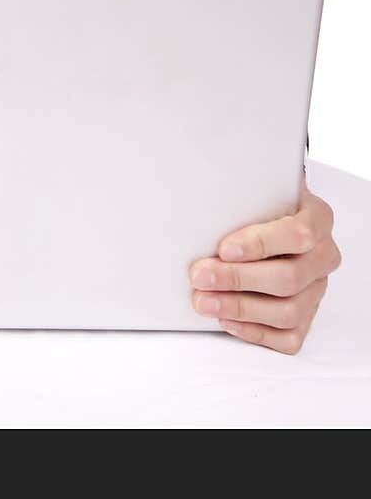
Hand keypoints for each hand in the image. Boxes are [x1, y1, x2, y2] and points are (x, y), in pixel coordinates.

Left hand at [188, 170, 341, 353]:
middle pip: (289, 277)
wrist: (273, 219)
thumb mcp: (257, 189)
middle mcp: (323, 256)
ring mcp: (318, 288)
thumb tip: (203, 194)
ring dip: (240, 308)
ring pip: (289, 311)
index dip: (260, 244)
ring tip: (204, 300)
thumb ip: (243, 195)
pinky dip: (254, 331)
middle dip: (238, 279)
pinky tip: (226, 319)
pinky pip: (288, 336)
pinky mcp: (309, 317)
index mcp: (318, 218)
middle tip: (201, 275)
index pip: (298, 234)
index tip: (224, 248)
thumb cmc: (261, 204)